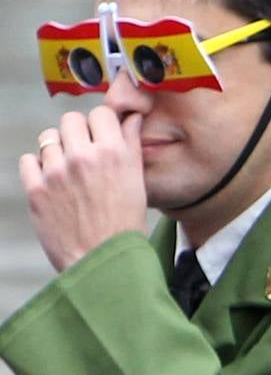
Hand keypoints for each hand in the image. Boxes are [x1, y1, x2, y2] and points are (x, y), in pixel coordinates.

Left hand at [18, 106, 147, 271]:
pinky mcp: (36, 189)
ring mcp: (56, 172)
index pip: (101, 113)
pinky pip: (28, 160)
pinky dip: (38, 167)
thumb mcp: (137, 182)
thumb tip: (130, 118)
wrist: (103, 261)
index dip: (102, 123)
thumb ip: (131, 145)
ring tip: (68, 170)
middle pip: (71, 120)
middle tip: (83, 152)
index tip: (102, 135)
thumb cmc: (125, 224)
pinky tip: (52, 182)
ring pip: (48, 139)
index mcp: (114, 153)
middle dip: (77, 132)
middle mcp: (83, 157)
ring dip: (57, 150)